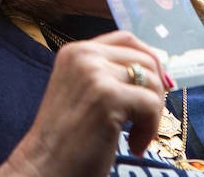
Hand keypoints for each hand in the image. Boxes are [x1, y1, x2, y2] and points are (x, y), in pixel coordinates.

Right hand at [0, 30, 172, 176]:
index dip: (149, 59)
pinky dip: (149, 129)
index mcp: (75, 51)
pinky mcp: (108, 97)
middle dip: (156, 92)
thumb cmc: (66, 139)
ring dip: (152, 114)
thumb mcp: (83, 92)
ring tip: (135, 138)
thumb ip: (110, 75)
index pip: (126, 39)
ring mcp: (94, 74)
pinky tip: (133, 146)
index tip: (157, 87)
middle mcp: (83, 55)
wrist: (44, 169)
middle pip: (145, 59)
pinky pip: (152, 105)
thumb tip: (160, 72)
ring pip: (152, 82)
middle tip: (145, 121)